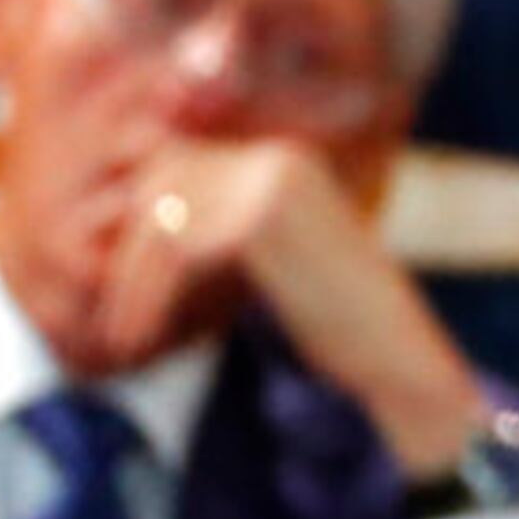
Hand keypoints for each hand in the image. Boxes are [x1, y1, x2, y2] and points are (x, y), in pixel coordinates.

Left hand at [100, 137, 482, 474]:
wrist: (399, 359)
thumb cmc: (341, 324)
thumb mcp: (274, 261)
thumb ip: (222, 230)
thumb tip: (136, 220)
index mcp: (283, 162)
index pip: (176, 171)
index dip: (139, 234)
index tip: (126, 296)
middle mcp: (279, 159)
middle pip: (160, 184)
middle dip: (128, 256)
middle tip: (119, 322)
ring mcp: (273, 182)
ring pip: (159, 216)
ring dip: (130, 283)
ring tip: (125, 338)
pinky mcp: (263, 217)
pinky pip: (175, 247)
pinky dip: (146, 297)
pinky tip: (143, 338)